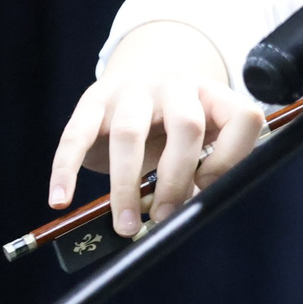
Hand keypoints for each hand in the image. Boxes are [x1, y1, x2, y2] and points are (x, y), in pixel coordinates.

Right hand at [47, 22, 264, 235]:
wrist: (137, 78)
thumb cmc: (174, 128)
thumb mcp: (199, 141)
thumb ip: (203, 172)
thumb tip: (189, 215)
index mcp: (213, 95)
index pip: (242, 117)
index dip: (233, 156)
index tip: (208, 186)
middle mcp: (176, 85)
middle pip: (186, 126)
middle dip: (177, 179)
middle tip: (164, 217)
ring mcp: (132, 89)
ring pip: (129, 133)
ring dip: (126, 186)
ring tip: (124, 225)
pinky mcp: (92, 100)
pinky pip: (75, 135)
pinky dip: (66, 170)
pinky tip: (60, 200)